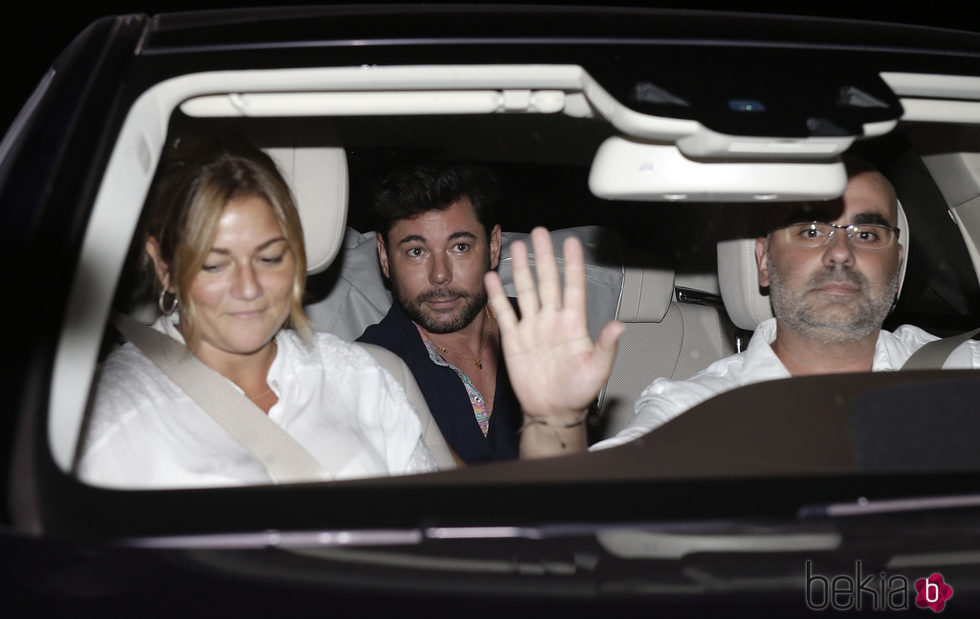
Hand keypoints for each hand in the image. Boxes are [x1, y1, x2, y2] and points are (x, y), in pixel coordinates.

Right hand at [485, 227, 622, 456]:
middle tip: (540, 232)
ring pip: (527, 291)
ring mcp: (532, 328)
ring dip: (522, 269)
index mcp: (574, 324)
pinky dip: (497, 296)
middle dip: (544, 256)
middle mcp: (552, 320)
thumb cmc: (578, 392)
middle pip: (547, 281)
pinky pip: (505, 314)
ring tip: (518, 246)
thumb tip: (619, 325)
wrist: (552, 411)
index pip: (574, 287)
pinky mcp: (515, 340)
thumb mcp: (597, 369)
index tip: (572, 242)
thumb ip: (606, 346)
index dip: (573, 264)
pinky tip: (492, 278)